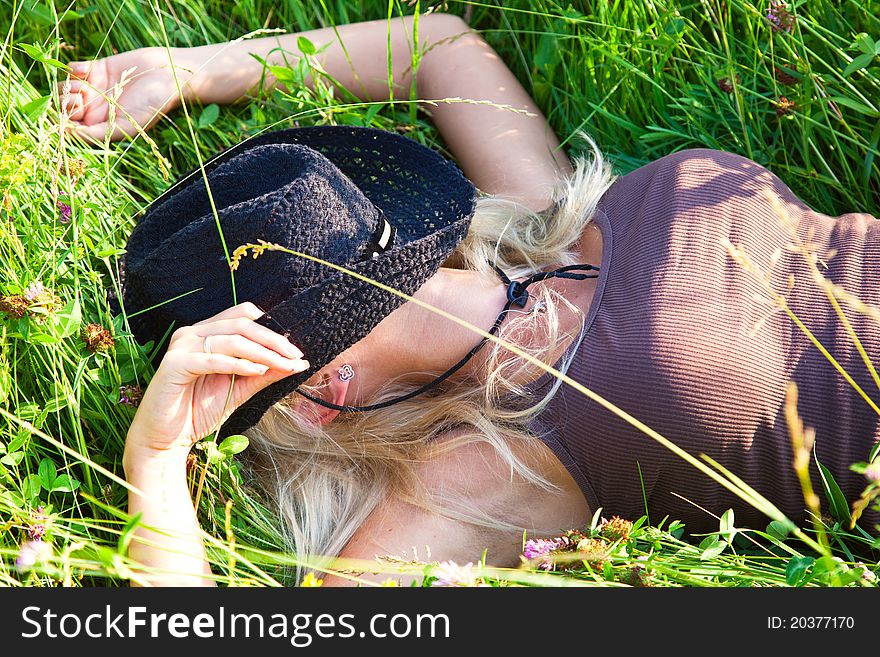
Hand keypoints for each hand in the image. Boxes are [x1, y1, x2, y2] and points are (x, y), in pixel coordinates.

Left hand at [59, 47, 188, 141]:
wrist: (168, 75)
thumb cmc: (153, 105)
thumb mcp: (126, 125)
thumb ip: (98, 133)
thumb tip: (68, 135)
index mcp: (102, 126)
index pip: (72, 128)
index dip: (64, 123)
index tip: (67, 118)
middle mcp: (95, 108)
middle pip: (64, 107)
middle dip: (64, 103)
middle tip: (79, 100)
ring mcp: (94, 88)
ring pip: (65, 87)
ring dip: (68, 86)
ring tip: (85, 86)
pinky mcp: (96, 68)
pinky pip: (72, 68)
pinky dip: (74, 68)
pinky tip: (88, 70)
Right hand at [123, 302, 308, 466]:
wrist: (165, 440)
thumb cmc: (197, 412)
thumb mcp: (239, 390)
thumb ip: (264, 374)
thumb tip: (299, 363)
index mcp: (206, 333)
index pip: (243, 317)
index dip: (271, 329)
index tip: (295, 349)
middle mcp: (192, 333)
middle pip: (241, 324)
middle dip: (273, 340)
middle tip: (295, 356)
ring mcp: (181, 346)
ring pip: (230, 339)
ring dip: (262, 352)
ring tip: (282, 365)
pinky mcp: (174, 364)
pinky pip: (212, 359)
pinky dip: (238, 364)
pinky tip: (258, 370)